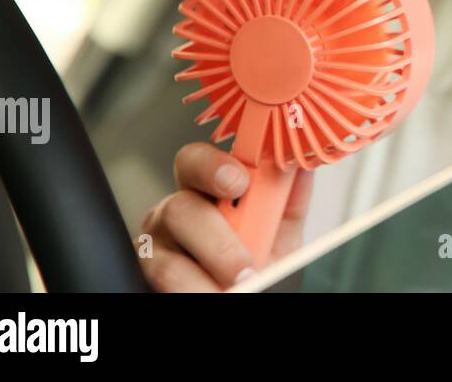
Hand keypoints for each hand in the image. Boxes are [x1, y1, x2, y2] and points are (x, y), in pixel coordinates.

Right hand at [139, 142, 312, 291]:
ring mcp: (156, 246)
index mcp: (204, 188)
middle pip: (178, 209)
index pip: (194, 161)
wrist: (252, 288)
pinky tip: (218, 291)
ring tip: (240, 285)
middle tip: (247, 266)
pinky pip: (170, 286)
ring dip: (210, 278)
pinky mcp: (150, 275)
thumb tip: (301, 165)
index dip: (213, 166)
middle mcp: (174, 212)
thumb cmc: (260, 253)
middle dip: (218, 241)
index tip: (240, 182)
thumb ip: (290, 195)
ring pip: (171, 259)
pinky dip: (198, 291)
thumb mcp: (282, 226)